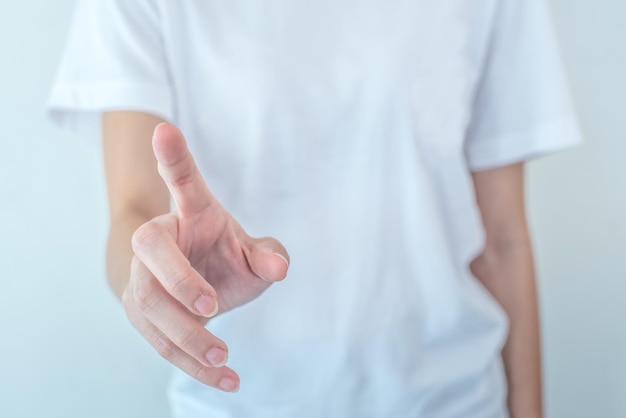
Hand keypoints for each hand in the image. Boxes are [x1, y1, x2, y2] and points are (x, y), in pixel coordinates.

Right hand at [122, 123, 288, 391]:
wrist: (193, 286)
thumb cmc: (223, 256)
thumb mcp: (251, 252)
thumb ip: (267, 255)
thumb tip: (280, 267)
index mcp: (189, 212)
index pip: (181, 181)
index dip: (173, 157)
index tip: (166, 129)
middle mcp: (158, 240)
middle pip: (150, 252)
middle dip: (178, 280)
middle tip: (212, 307)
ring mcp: (142, 278)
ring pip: (149, 306)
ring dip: (185, 336)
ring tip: (224, 360)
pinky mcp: (141, 314)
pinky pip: (159, 343)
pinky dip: (190, 365)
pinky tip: (226, 380)